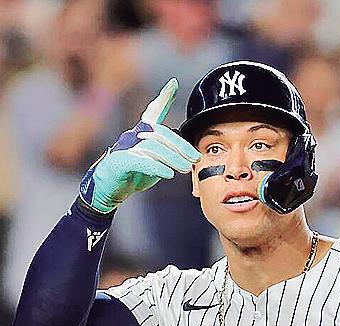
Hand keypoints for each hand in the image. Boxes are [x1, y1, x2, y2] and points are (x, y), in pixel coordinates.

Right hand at [79, 78, 200, 212]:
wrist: (106, 191)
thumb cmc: (132, 175)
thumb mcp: (154, 162)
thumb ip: (167, 154)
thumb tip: (188, 154)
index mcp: (141, 133)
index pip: (153, 112)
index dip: (163, 98)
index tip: (173, 83)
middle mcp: (133, 136)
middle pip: (161, 133)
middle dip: (181, 146)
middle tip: (195, 158)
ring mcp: (125, 148)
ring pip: (153, 148)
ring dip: (172, 158)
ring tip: (185, 169)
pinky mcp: (118, 162)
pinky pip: (140, 161)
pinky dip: (156, 167)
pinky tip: (169, 174)